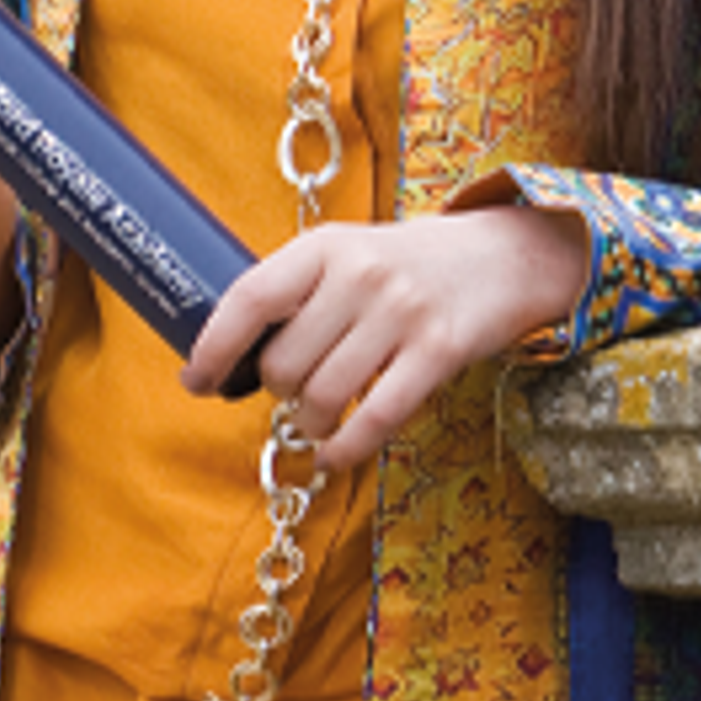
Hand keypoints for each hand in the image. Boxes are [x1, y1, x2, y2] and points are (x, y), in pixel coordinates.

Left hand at [179, 204, 587, 466]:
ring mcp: (402, 312)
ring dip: (310, 423)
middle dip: (278, 392)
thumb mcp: (347, 254)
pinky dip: (344, 449)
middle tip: (294, 390)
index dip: (214, 347)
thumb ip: (297, 292)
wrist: (505, 255)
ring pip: (324, 396)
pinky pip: (375, 419)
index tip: (196, 381)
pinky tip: (334, 454)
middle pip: (285, 362)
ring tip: (317, 418)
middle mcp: (361, 274)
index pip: (250, 299)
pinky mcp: (439, 351)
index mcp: (326, 246)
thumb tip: (231, 357)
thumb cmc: (407, 265)